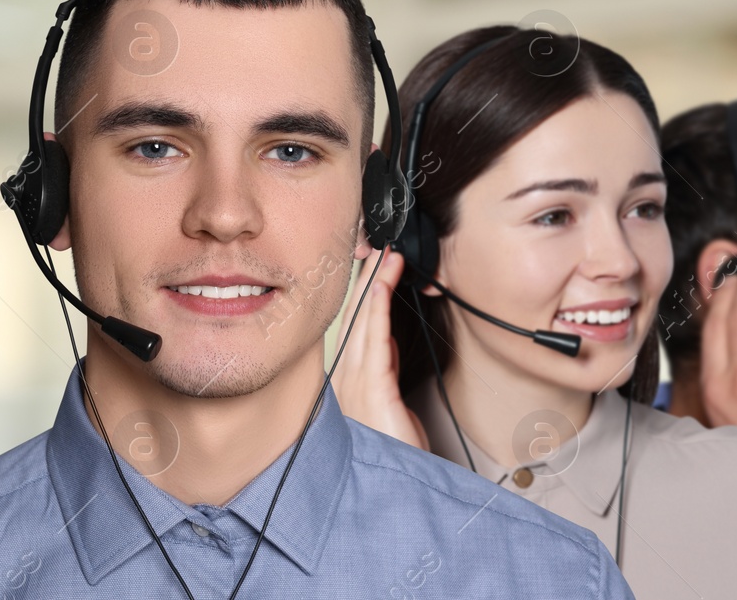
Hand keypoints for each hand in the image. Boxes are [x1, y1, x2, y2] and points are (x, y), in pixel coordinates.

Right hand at [333, 249, 428, 449]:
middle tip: (374, 244)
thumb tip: (386, 343)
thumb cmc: (389, 452)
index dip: (362, 294)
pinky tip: (379, 289)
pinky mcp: (374, 393)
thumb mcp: (389, 405)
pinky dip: (376, 312)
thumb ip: (383, 373)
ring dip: (373, 286)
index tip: (370, 264)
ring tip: (382, 255)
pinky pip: (375, 344)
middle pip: (355, 319)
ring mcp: (356, 386)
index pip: (356, 327)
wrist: (388, 492)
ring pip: (364, 324)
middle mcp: (347, 380)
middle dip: (364, 280)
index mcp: (350, 383)